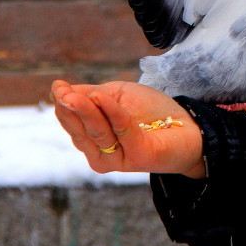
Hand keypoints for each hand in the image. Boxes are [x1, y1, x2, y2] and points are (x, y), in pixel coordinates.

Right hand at [51, 80, 204, 178]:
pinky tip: (101, 97)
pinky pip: (121, 130)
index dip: (63, 105)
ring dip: (86, 111)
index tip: (57, 87)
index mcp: (92, 139)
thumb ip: (90, 94)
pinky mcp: (138, 156)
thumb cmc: (151, 112)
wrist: (188, 127)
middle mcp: (101, 154)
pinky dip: (111, 112)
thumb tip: (58, 89)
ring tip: (73, 95)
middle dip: (70, 109)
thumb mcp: (117, 96)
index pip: (71, 123)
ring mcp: (118, 159)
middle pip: (80, 130)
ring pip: (97, 132)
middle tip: (61, 92)